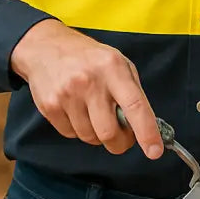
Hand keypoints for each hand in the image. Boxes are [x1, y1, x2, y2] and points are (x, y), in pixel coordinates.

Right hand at [10, 19, 163, 159]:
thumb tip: (145, 126)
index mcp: (113, 68)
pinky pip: (71, 134)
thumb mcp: (117, 62)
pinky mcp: (50, 106)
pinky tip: (76, 109)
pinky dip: (78, 129)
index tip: (154, 151)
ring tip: (93, 112)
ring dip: (96, 134)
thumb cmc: (88, 57)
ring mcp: (67, 94)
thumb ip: (132, 92)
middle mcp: (90, 81)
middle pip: (109, 132)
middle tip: (121, 135)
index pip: (135, 105)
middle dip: (119, 142)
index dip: (146, 132)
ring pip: (90, 137)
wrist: (45, 47)